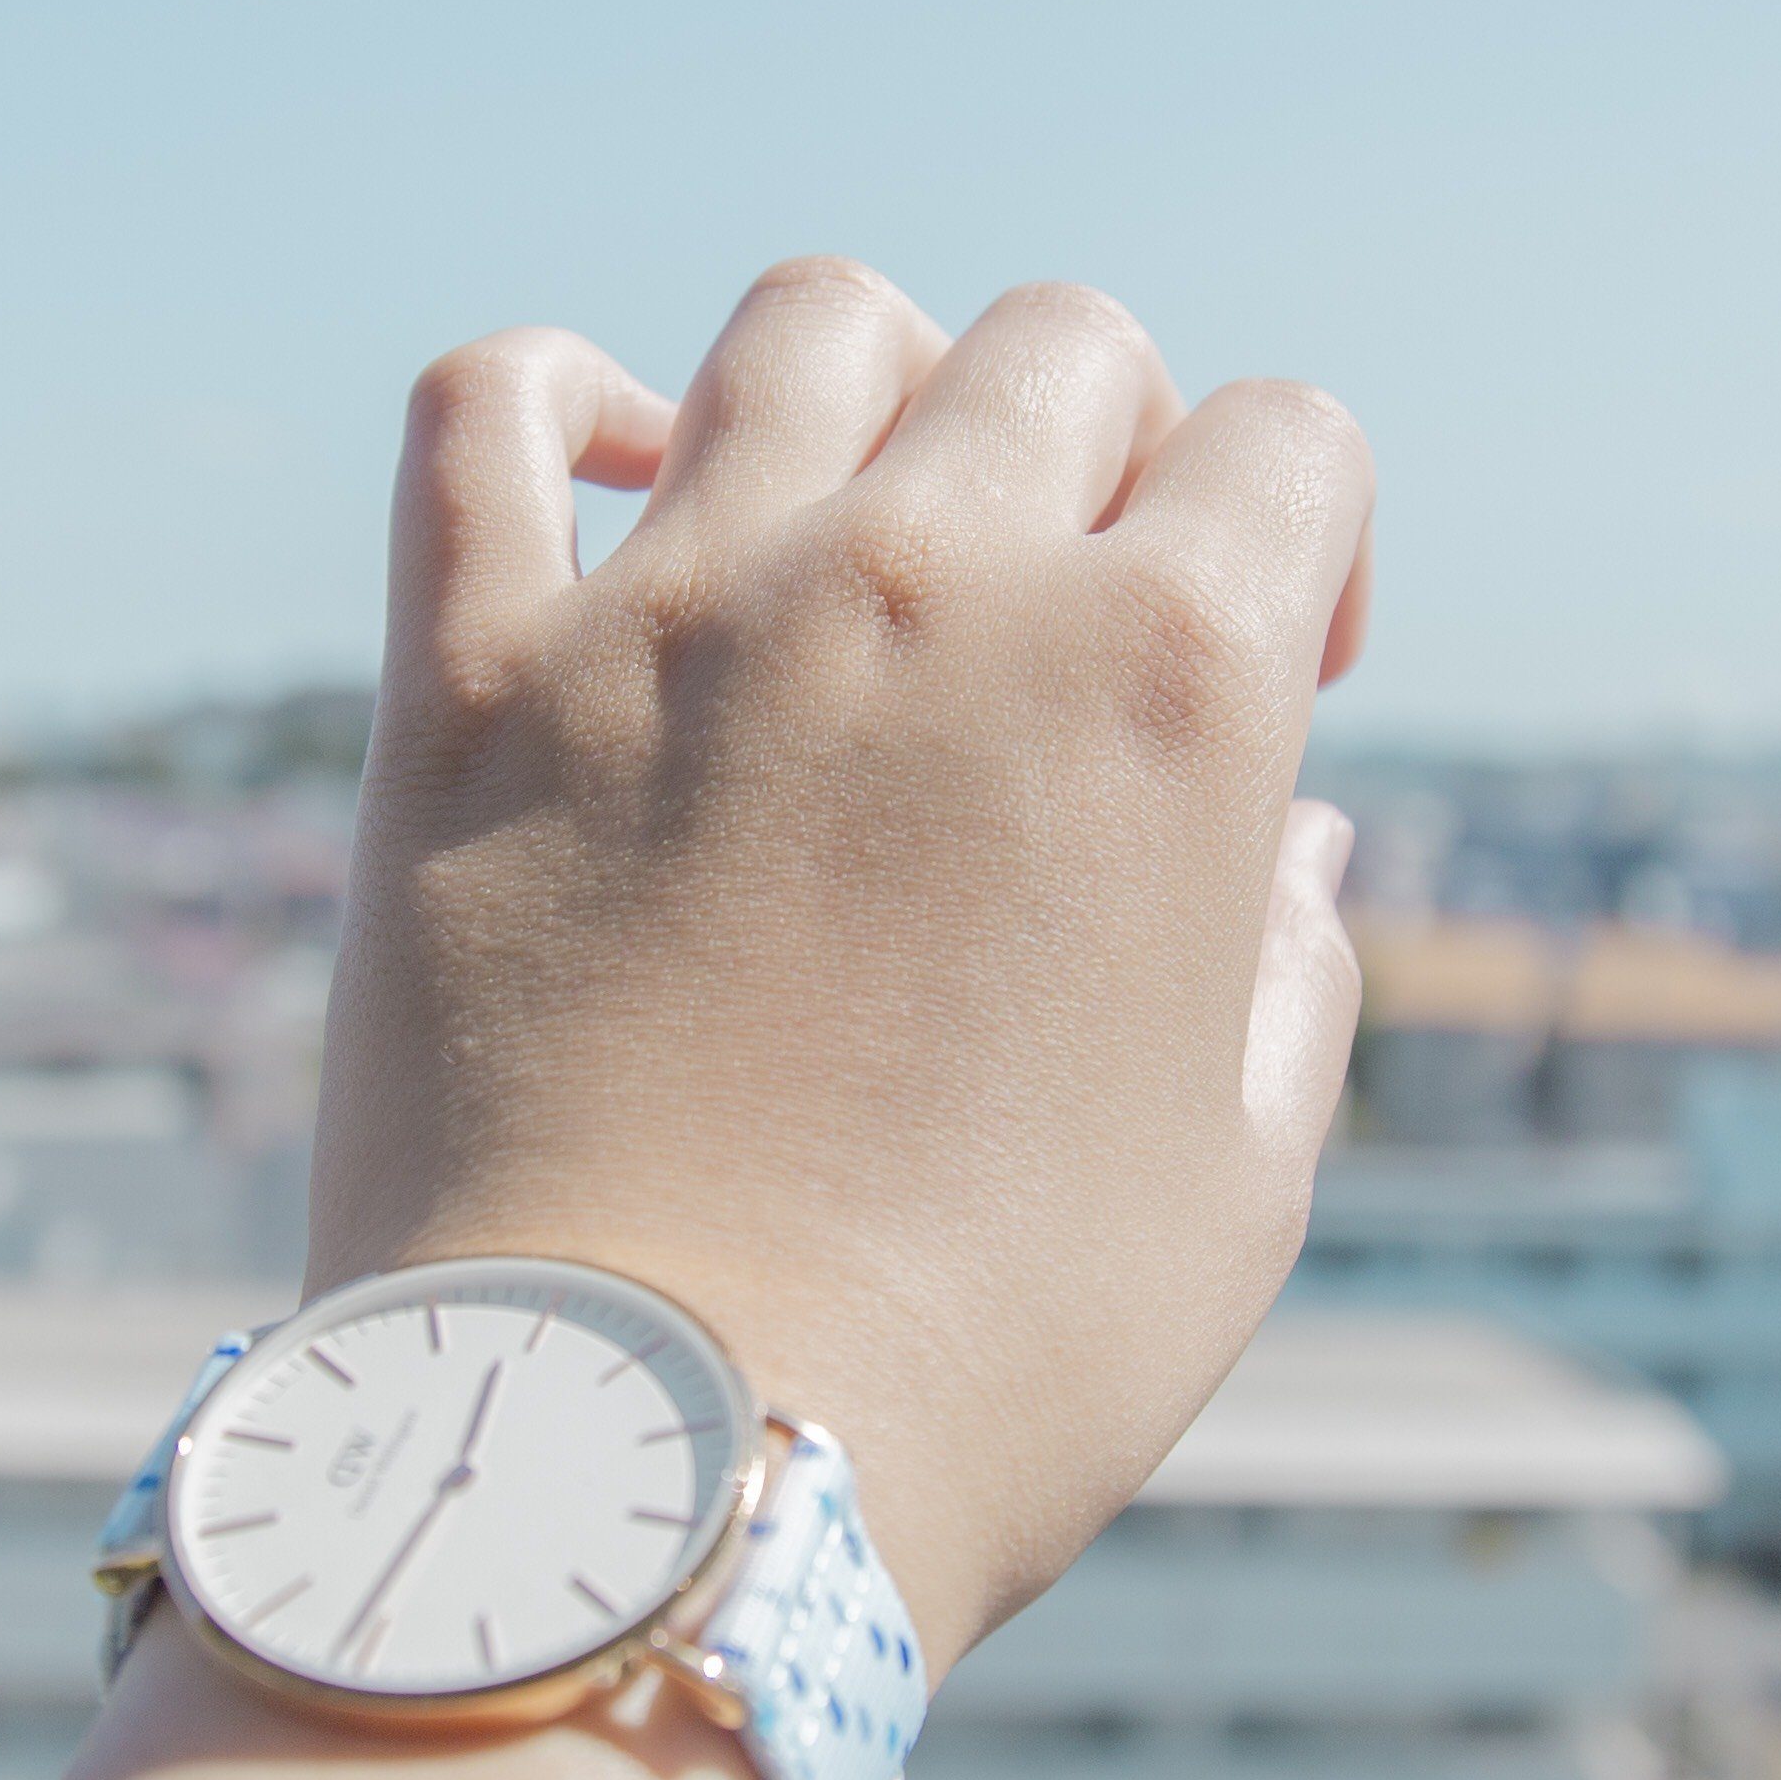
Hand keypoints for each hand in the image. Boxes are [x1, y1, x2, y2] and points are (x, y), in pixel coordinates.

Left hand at [310, 258, 1374, 1670]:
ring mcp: (686, 610)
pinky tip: (616, 470)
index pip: (1292, 445)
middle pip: (1066, 347)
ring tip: (865, 523)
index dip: (1308, 547)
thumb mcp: (1237, 1182)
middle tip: (1074, 618)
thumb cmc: (987, 1366)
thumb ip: (1283, 970)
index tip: (1280, 676)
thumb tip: (1278, 847)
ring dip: (878, 389)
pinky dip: (558, 397)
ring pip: (813, 322)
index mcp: (1169, 683)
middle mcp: (935, 583)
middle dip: (1114, 450)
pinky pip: (486, 408)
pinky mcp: (472, 677)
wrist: (652, 1457)